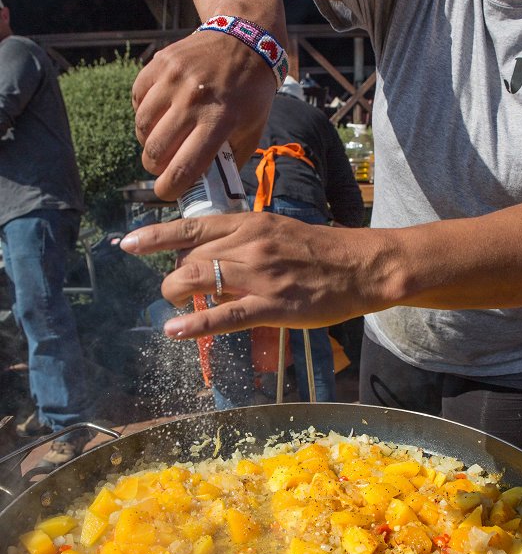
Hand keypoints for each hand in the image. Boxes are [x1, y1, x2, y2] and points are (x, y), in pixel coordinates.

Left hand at [119, 214, 394, 338]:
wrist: (361, 265)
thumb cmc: (321, 250)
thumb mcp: (278, 229)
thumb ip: (244, 237)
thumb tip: (212, 251)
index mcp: (250, 223)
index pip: (192, 226)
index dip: (156, 236)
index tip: (128, 244)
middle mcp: (249, 244)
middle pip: (189, 258)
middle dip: (172, 276)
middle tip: (175, 289)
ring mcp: (259, 275)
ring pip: (199, 281)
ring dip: (176, 295)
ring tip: (173, 306)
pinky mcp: (272, 305)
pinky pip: (225, 315)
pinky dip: (195, 324)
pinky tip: (175, 331)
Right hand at [132, 32, 276, 200]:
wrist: (245, 40)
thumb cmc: (251, 93)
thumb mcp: (253, 129)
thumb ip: (231, 159)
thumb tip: (210, 189)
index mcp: (221, 120)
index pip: (184, 166)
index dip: (169, 188)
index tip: (167, 192)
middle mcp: (194, 99)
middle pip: (156, 151)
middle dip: (156, 168)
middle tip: (164, 167)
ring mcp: (174, 79)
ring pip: (143, 128)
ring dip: (148, 142)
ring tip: (162, 141)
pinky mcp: (160, 64)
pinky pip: (138, 101)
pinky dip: (144, 113)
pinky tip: (159, 115)